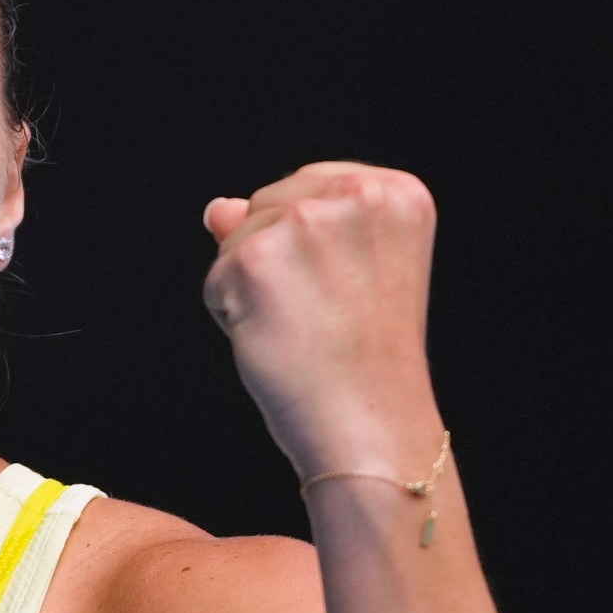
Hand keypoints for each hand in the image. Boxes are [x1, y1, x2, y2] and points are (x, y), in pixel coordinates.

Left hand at [203, 162, 444, 477]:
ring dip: (252, 287)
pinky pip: (216, 277)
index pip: (312, 186)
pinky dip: (231, 314)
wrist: (370, 425)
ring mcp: (304, 222)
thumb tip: (216, 209)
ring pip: (238, 238)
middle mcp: (356, 194)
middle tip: (325, 316)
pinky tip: (276, 340)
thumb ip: (292, 225)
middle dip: (278, 258)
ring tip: (303, 329)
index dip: (313, 247)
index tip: (346, 291)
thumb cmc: (367, 363)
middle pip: (270, 203)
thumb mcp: (352, 275)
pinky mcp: (256, 258)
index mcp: (396, 193)